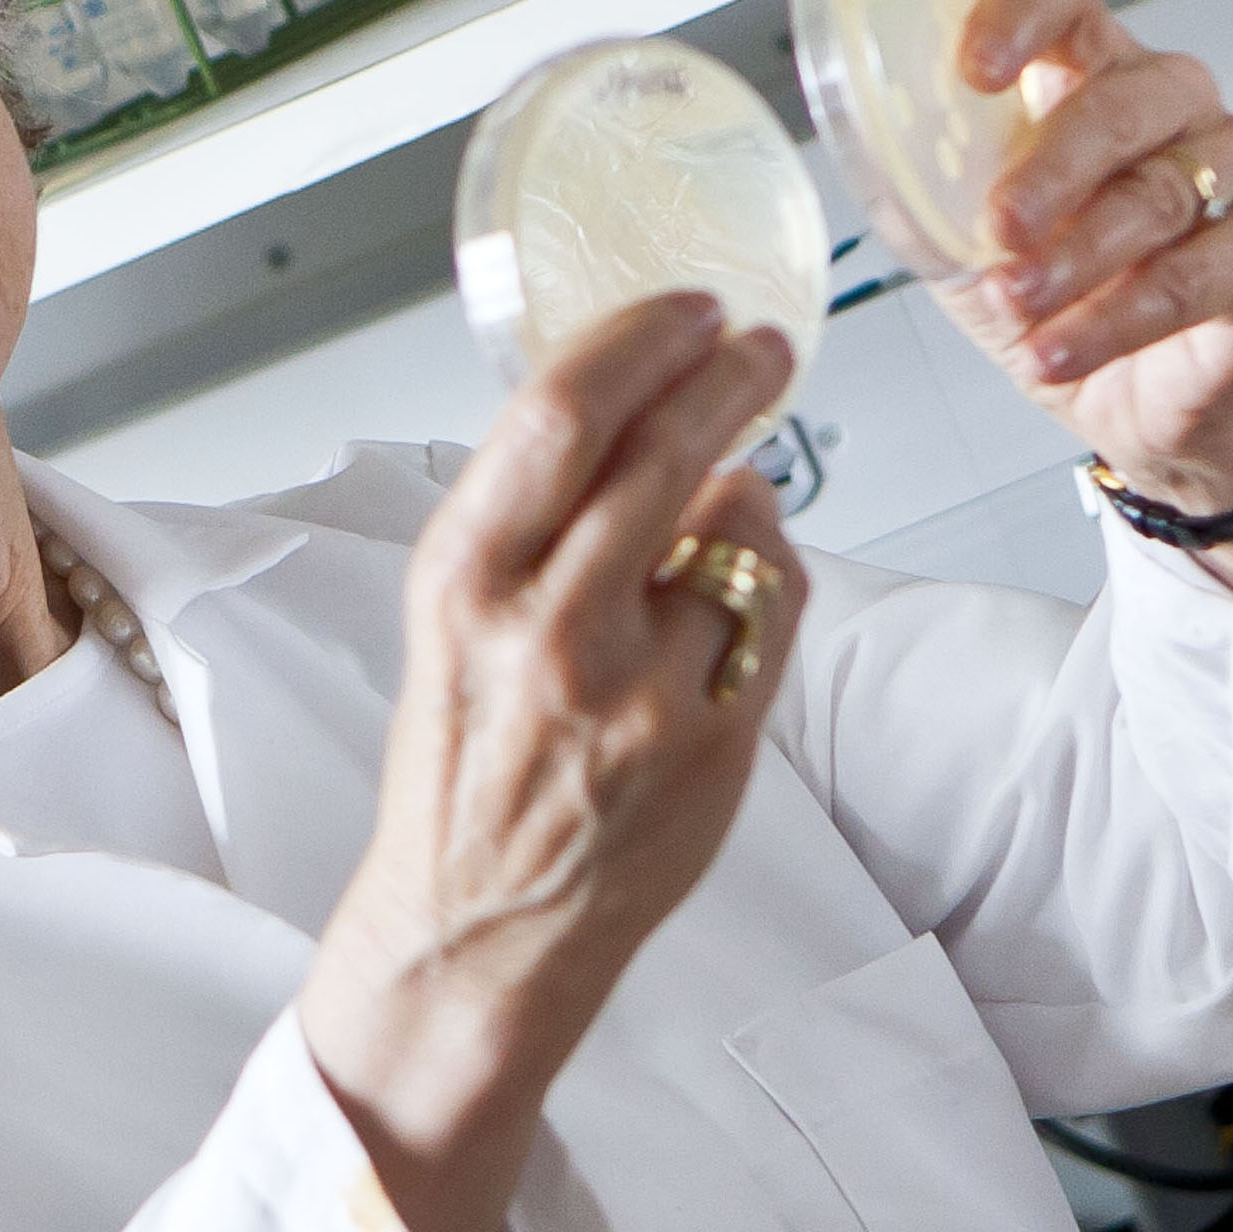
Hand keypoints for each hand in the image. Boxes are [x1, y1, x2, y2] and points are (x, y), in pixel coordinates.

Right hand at [297, 293, 802, 1231]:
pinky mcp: (708, 743)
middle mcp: (544, 627)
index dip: (642, 339)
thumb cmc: (471, 758)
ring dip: (748, 500)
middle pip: (665, 448)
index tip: (691, 307)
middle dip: (731, 377)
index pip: (559, 413)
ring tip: (727, 509)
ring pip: (741, 530)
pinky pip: (775, 615)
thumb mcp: (457, 619)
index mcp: (462, 579)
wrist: (480, 924)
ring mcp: (636, 690)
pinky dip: (767, 588)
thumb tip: (645, 411)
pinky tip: (730, 608)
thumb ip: (536, 519)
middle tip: (764, 348)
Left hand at [926, 0, 1232, 515]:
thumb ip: (928, 192)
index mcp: (1083, 72)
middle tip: (1000, 228)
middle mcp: (1165, 101)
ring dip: (1078, 258)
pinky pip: (1206, 268)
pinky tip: (1065, 347)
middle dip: (1051, 169)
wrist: (1127, 401)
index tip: (976, 70)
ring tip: (1019, 304)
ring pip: (1162, 189)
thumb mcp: (962, 244)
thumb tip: (869, 160)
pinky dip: (1123, 317)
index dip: (1022, 12)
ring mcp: (1229, 164)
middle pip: (1121, 97)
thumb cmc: (1052, 299)